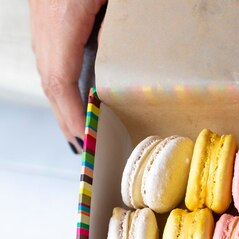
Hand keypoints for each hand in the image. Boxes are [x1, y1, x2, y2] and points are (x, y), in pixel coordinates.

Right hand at [29, 0, 106, 153]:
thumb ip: (118, 25)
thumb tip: (118, 61)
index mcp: (63, 18)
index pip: (60, 80)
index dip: (71, 113)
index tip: (85, 137)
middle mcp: (44, 22)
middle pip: (50, 80)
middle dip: (65, 117)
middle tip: (82, 145)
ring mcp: (40, 16)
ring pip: (47, 67)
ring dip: (61, 100)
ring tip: (76, 126)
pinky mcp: (44, 10)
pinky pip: (50, 52)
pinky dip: (60, 77)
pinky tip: (72, 87)